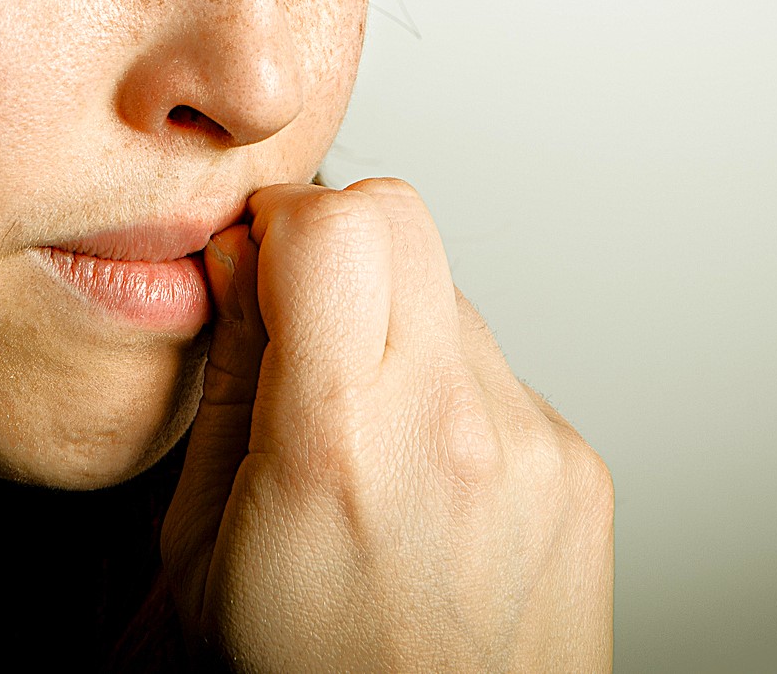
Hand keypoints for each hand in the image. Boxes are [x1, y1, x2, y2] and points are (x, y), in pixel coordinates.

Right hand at [162, 179, 612, 671]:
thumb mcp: (197, 556)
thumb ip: (224, 389)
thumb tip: (237, 263)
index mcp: (340, 453)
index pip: (337, 220)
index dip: (280, 220)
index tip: (253, 261)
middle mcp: (458, 437)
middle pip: (404, 220)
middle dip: (337, 247)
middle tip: (300, 333)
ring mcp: (534, 450)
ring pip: (451, 297)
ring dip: (396, 335)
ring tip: (363, 451)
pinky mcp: (579, 471)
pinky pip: (499, 373)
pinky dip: (451, 401)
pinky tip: (420, 491)